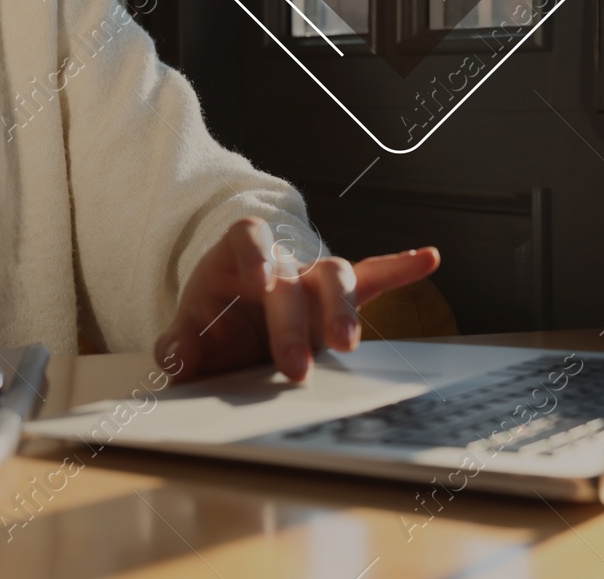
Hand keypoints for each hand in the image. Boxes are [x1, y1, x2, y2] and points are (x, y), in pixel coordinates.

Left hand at [153, 217, 440, 383]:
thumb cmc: (209, 328)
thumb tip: (178, 357)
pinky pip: (372, 280)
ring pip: (337, 278)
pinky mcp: (337, 304)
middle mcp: (281, 265)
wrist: (226, 334)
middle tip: (293, 368)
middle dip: (295, 323)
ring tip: (347, 343)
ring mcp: (312, 282)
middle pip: (296, 275)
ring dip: (344, 309)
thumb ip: (176, 346)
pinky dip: (399, 270)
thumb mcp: (185, 337)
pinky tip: (427, 259)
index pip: (249, 236)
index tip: (261, 281)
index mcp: (237, 258)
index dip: (255, 252)